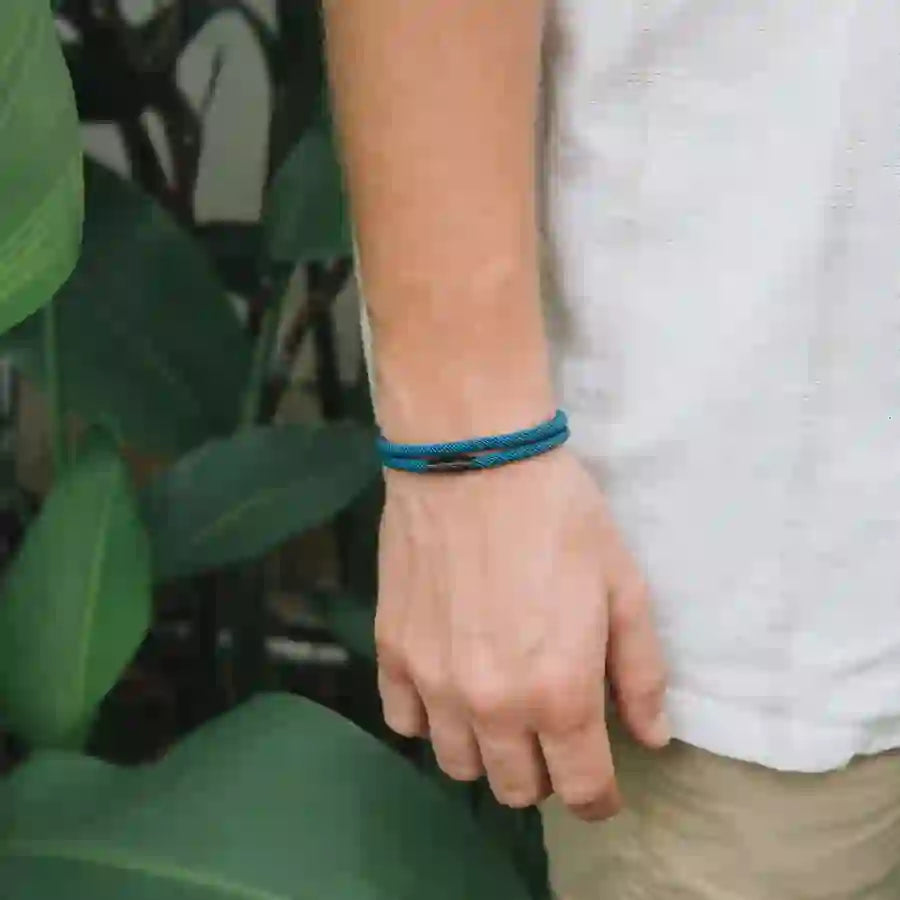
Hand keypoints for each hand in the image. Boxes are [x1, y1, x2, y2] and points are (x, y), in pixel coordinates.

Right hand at [375, 448, 669, 820]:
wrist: (474, 459)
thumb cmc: (560, 516)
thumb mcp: (624, 586)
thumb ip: (640, 672)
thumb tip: (650, 738)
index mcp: (560, 693)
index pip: (582, 790)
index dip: (600, 797)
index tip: (602, 784)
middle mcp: (492, 706)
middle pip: (515, 789)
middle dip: (544, 773)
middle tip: (553, 730)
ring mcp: (433, 682)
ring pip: (458, 764)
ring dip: (487, 750)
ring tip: (498, 708)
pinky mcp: (392, 652)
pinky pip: (403, 721)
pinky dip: (430, 718)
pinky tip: (447, 684)